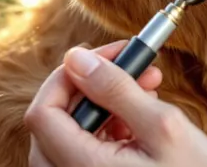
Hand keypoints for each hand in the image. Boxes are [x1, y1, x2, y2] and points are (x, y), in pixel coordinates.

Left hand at [24, 41, 206, 166]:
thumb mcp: (164, 126)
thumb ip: (116, 89)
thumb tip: (76, 58)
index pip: (42, 113)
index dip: (68, 76)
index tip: (106, 56)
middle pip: (52, 122)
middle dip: (91, 86)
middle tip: (131, 66)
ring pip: (70, 134)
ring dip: (104, 103)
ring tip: (148, 87)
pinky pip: (86, 151)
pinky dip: (110, 126)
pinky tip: (144, 114)